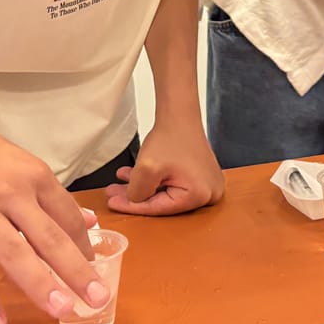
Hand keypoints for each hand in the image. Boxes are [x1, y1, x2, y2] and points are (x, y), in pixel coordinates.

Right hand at [0, 110, 105, 323]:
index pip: (67, 217)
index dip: (84, 245)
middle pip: (51, 238)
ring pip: (17, 255)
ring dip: (42, 286)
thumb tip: (87, 223)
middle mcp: (12, 195)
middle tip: (98, 298)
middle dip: (77, 271)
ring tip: (63, 310)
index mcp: (34, 176)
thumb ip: (51, 197)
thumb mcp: (21, 165)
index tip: (94, 268)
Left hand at [105, 116, 224, 214]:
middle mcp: (209, 194)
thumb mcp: (147, 168)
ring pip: (166, 192)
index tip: (113, 203)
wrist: (180, 115)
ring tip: (122, 182)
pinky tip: (135, 175)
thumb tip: (133, 201)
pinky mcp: (201, 177)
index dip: (132, 206)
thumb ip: (137, 192)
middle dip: (136, 196)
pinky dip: (154, 181)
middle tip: (114, 195)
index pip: (159, 208)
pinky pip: (173, 184)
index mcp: (199, 195)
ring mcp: (207, 185)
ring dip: (143, 187)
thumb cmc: (171, 136)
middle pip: (163, 202)